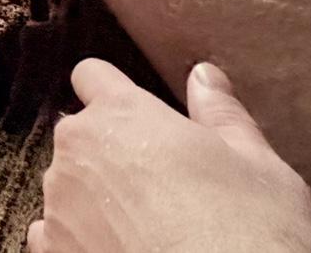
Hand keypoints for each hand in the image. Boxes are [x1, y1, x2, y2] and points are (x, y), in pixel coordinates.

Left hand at [29, 58, 310, 252]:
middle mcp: (78, 148)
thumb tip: (204, 76)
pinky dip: (76, 239)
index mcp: (121, 113)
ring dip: (93, 197)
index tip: (135, 118)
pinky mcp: (53, 248)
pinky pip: (52, 233)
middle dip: (109, 151)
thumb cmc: (248, 233)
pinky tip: (115, 251)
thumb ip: (221, 114)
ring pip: (67, 183)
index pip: (92, 76)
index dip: (111, 93)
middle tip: (159, 186)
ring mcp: (59, 201)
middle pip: (81, 134)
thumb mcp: (258, 166)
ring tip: (145, 229)